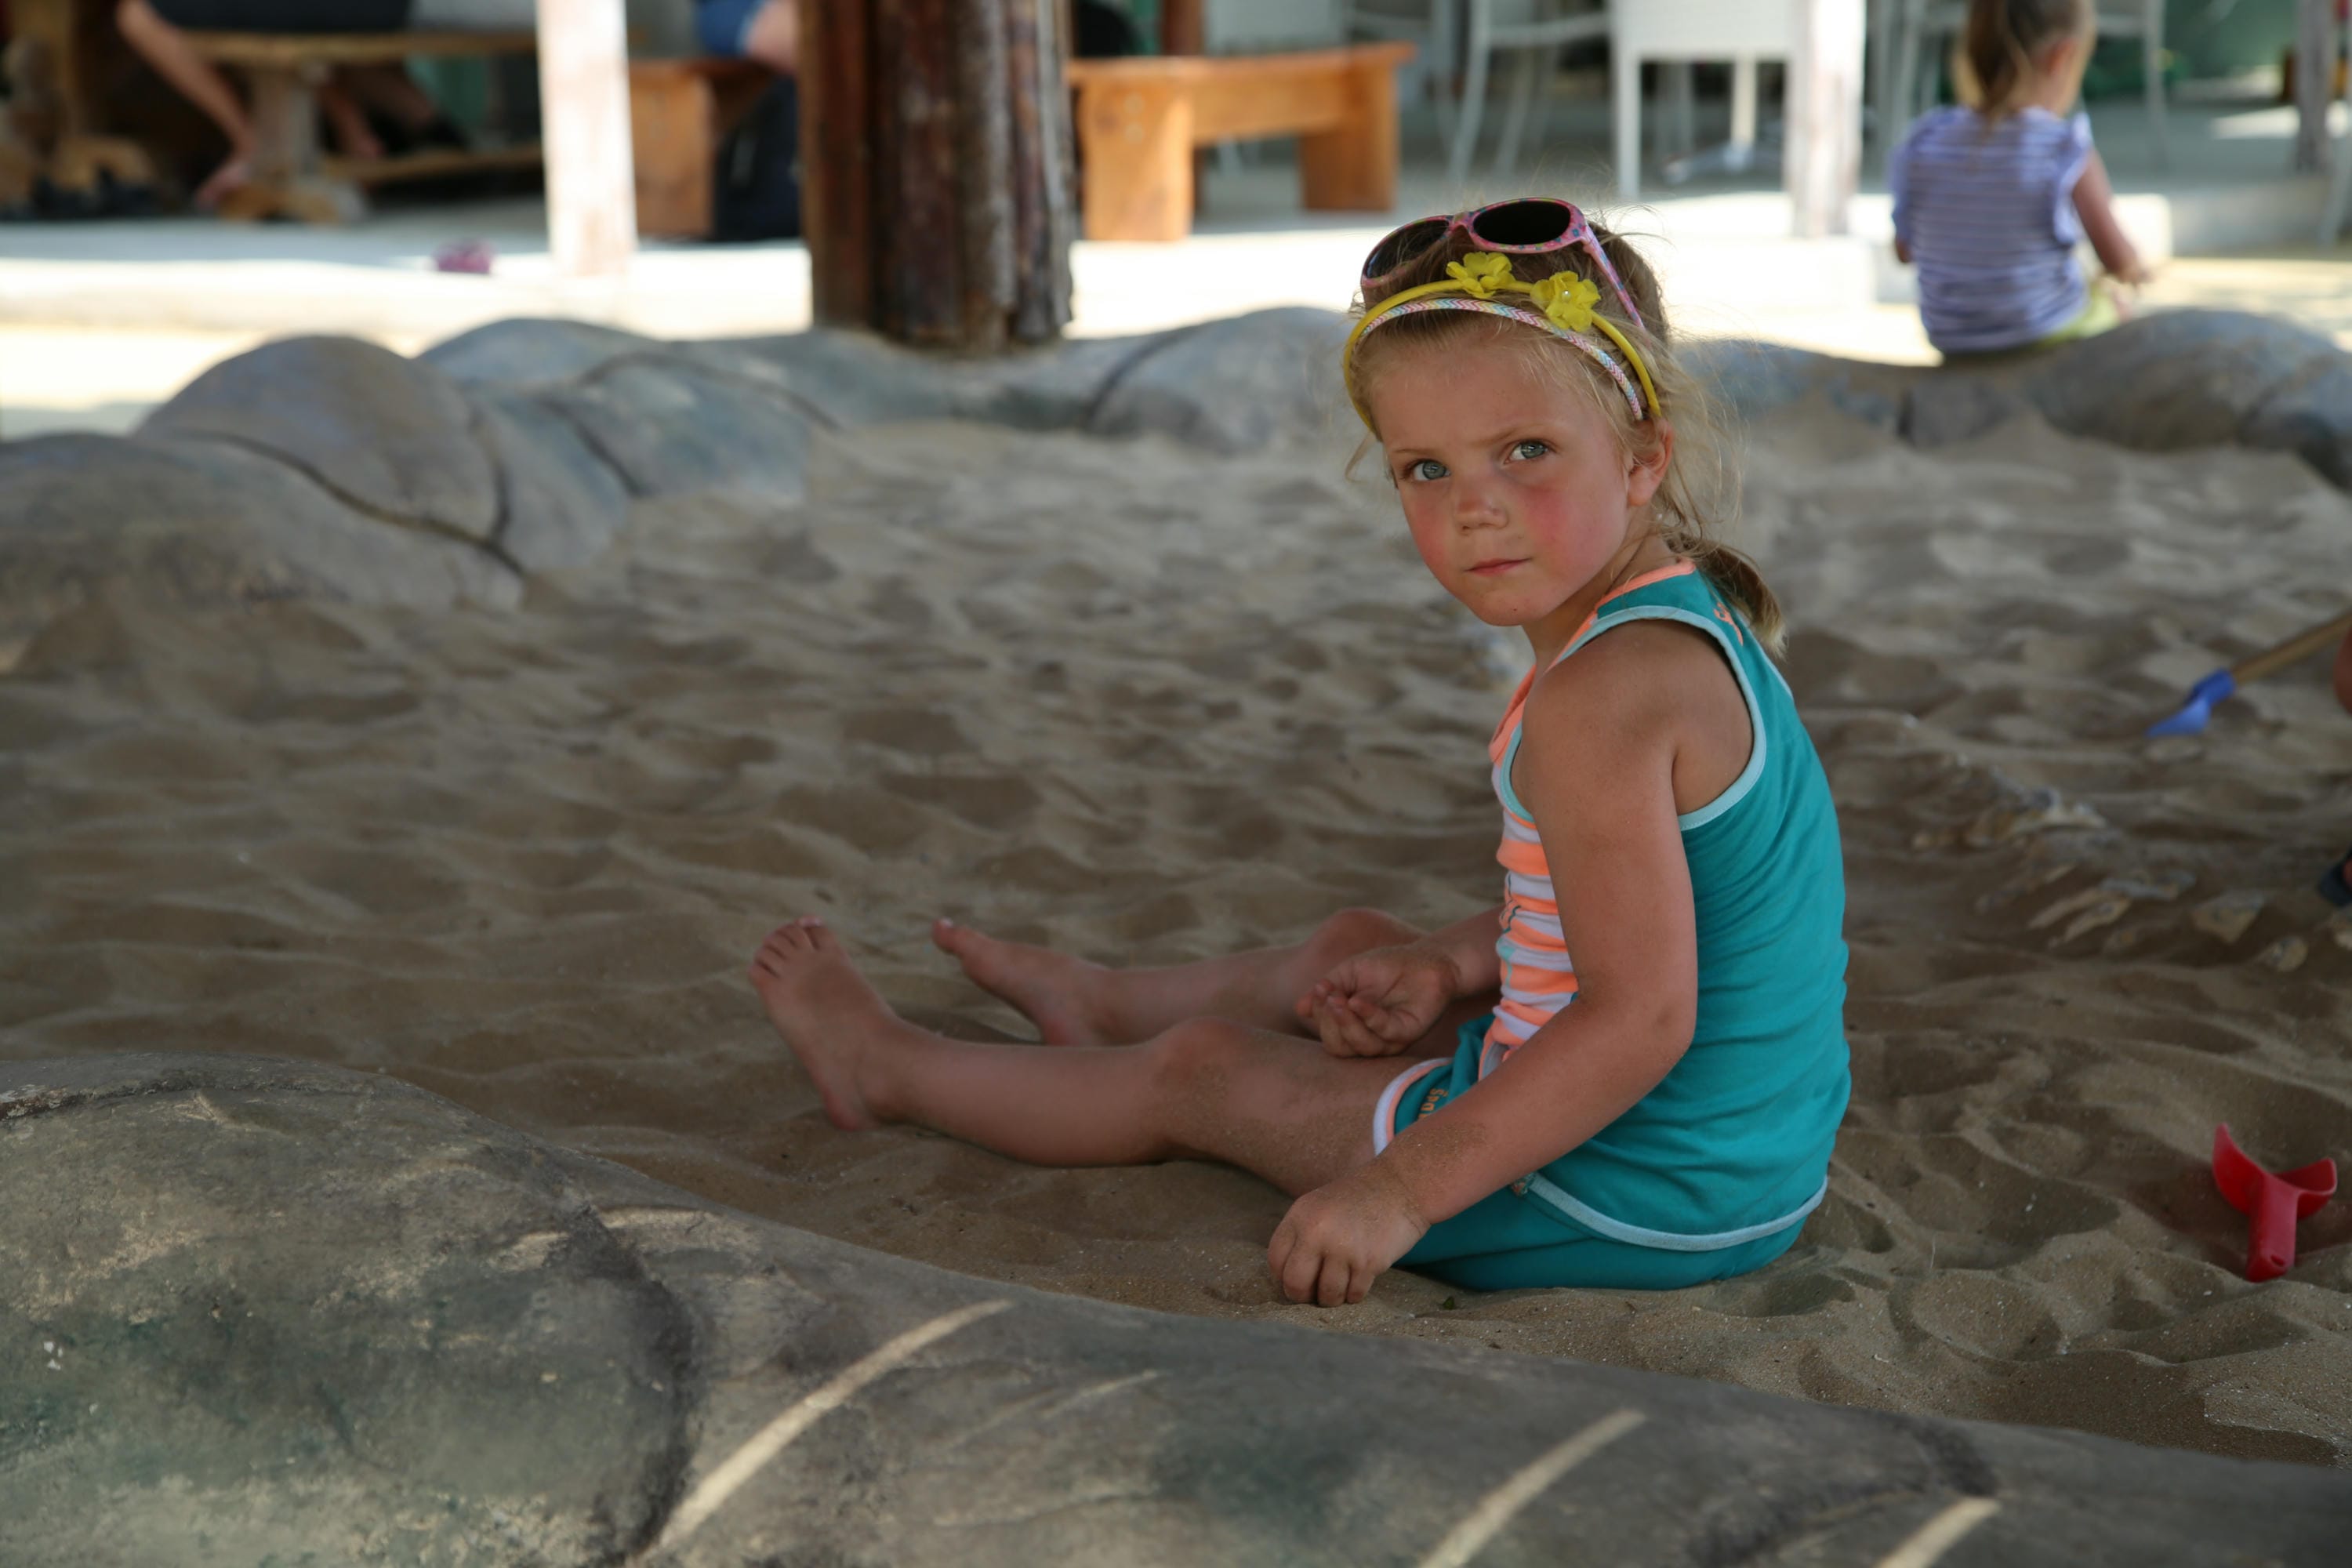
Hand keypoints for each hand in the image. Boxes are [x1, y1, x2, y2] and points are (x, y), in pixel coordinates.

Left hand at [1267, 1162, 1428, 1305]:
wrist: (1400, 1185)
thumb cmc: (1359, 1198)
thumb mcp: (1319, 1206)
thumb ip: (1301, 1235)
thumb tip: (1288, 1276)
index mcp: (1300, 1216)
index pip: (1275, 1260)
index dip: (1283, 1277)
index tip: (1296, 1280)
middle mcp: (1316, 1232)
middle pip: (1295, 1283)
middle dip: (1303, 1295)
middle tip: (1314, 1293)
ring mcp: (1342, 1249)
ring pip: (1326, 1295)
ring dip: (1333, 1297)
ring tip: (1341, 1284)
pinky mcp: (1368, 1262)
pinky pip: (1353, 1295)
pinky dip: (1356, 1294)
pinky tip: (1360, 1279)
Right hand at [1294, 943, 1457, 1057]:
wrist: (1425, 959)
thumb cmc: (1386, 966)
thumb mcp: (1348, 973)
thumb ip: (1326, 990)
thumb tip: (1300, 1008)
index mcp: (1355, 1029)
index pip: (1330, 1037)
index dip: (1320, 1018)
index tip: (1319, 991)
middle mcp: (1371, 1039)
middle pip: (1340, 1048)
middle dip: (1329, 1024)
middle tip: (1328, 998)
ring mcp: (1390, 1039)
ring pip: (1361, 1047)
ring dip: (1345, 1024)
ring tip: (1339, 1000)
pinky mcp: (1408, 1032)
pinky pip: (1384, 1032)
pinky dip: (1368, 1017)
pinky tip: (1358, 1001)